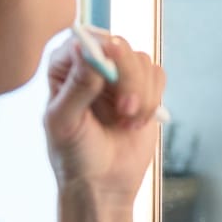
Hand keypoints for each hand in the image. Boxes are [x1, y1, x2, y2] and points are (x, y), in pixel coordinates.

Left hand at [44, 34, 166, 200]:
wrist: (103, 183)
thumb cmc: (74, 156)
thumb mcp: (66, 123)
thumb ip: (77, 87)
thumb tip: (85, 52)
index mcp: (64, 68)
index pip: (83, 39)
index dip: (100, 48)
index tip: (109, 67)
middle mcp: (92, 65)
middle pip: (119, 45)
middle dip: (127, 79)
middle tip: (125, 108)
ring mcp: (119, 76)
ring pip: (142, 62)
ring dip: (141, 95)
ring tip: (127, 123)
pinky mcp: (143, 88)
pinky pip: (158, 76)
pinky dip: (151, 101)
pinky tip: (136, 123)